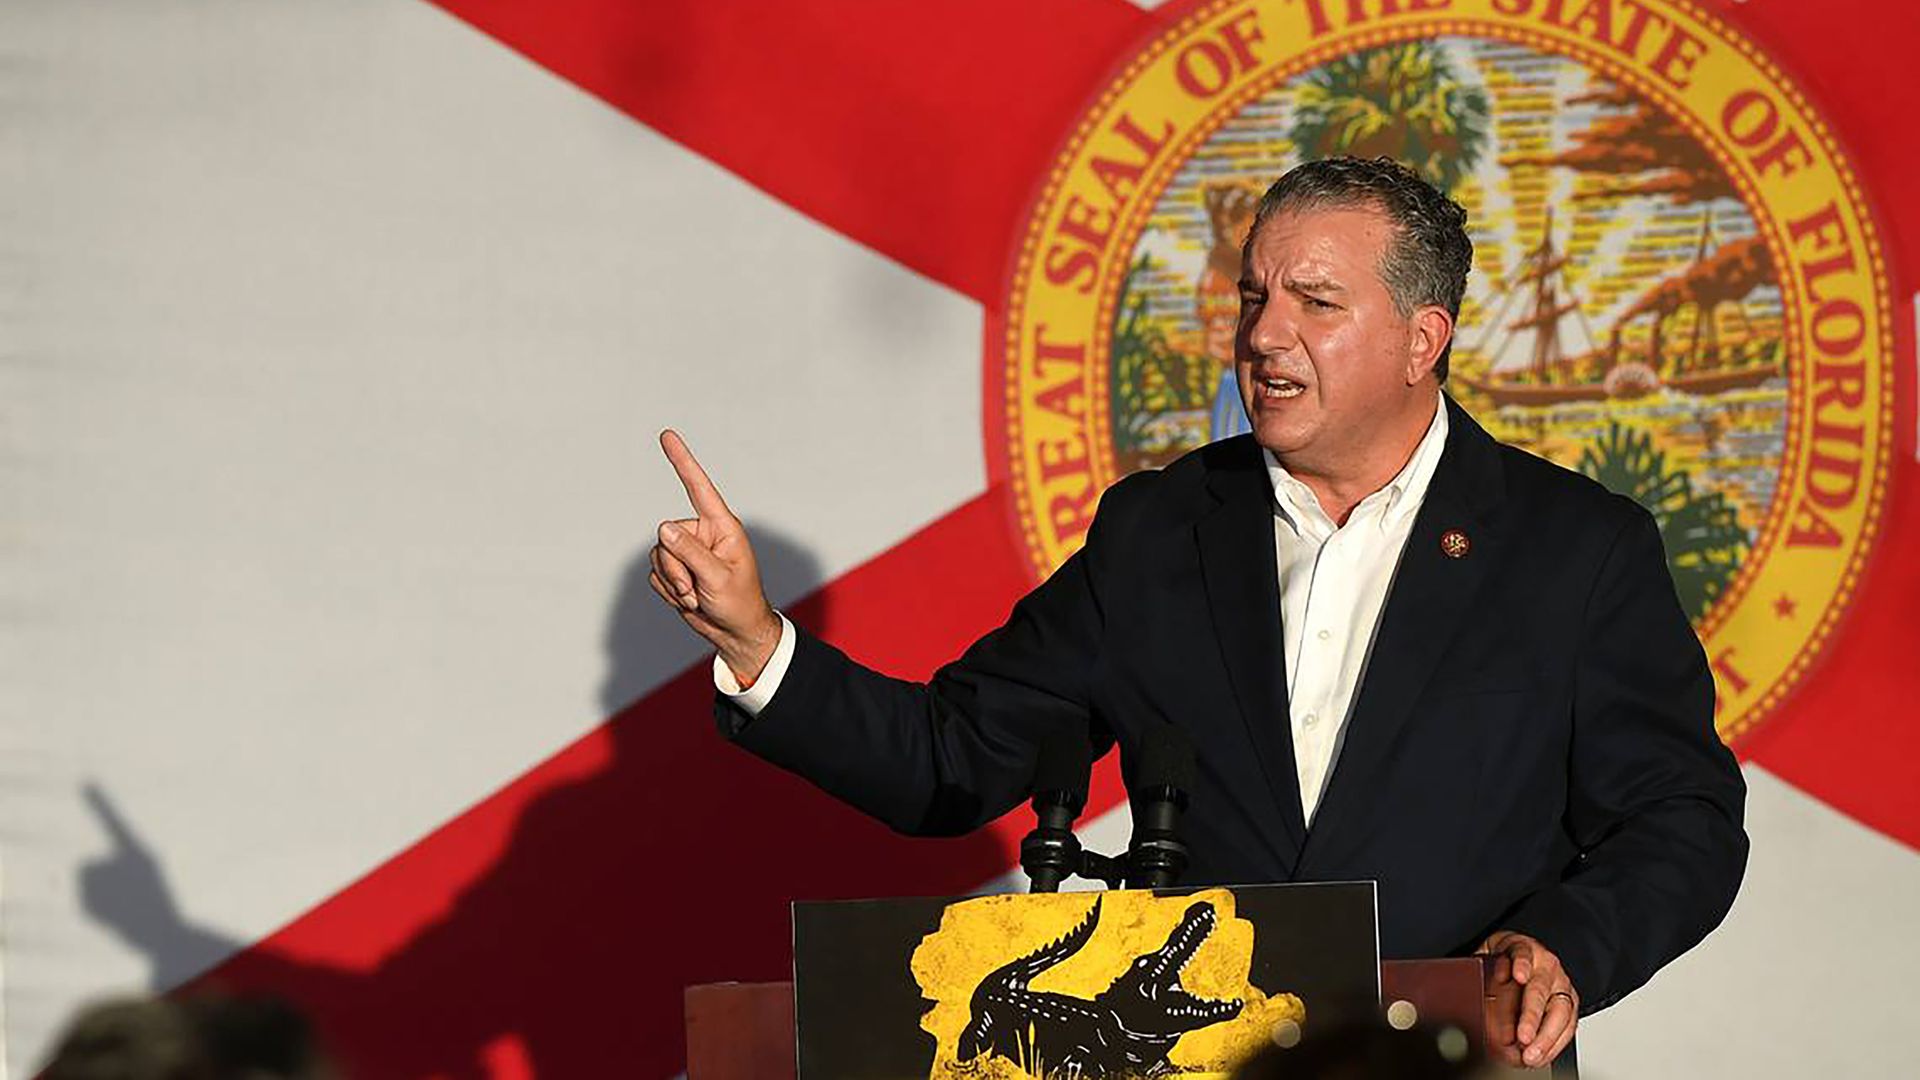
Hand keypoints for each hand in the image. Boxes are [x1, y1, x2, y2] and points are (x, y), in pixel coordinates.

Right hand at [652, 429, 781, 683]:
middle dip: (676, 568)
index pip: (698, 487)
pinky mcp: (676, 569)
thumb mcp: (718, 578)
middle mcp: (702, 533)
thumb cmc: (739, 602)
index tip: (667, 435)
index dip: (682, 461)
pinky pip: (655, 574)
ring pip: (658, 556)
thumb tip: (663, 527)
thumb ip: (691, 553)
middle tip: (695, 590)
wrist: (734, 631)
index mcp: (721, 527)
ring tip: (696, 596)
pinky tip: (688, 600)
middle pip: (667, 536)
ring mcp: (687, 551)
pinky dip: (668, 591)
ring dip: (673, 583)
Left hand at [1479, 930, 1577, 1068]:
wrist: (1527, 956)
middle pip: (1540, 989)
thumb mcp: (1488, 955)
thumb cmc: (1504, 958)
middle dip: (1532, 1017)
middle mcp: (1545, 965)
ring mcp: (1560, 983)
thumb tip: (1464, 990)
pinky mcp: (1569, 1002)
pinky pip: (1568, 1025)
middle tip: (1522, 1038)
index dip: (1521, 964)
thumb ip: (1480, 969)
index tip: (1518, 977)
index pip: (1522, 953)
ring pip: (1560, 1011)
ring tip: (1531, 1055)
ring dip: (1546, 1037)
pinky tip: (1543, 1055)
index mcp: (1523, 948)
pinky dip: (1555, 1043)